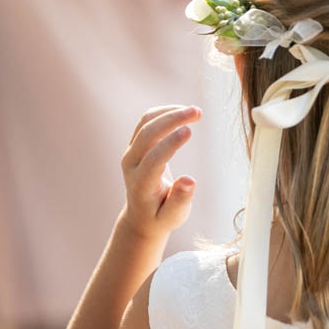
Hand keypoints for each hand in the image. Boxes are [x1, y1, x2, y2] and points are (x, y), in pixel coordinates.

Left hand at [120, 106, 201, 237]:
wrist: (141, 216)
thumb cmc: (160, 217)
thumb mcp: (173, 216)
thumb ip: (180, 200)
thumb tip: (189, 180)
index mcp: (140, 184)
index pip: (153, 159)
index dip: (170, 143)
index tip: (189, 130)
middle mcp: (131, 164)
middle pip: (147, 134)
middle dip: (172, 120)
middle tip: (198, 112)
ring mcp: (130, 152)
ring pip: (146, 123)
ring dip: (170, 112)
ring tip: (196, 111)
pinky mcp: (135, 144)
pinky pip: (146, 121)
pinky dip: (165, 113)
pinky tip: (183, 112)